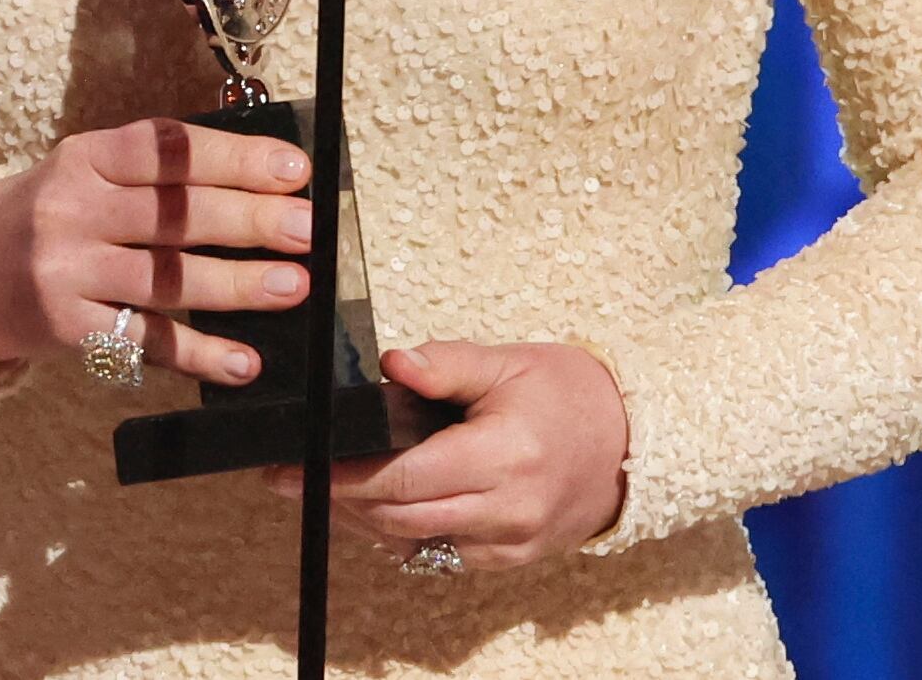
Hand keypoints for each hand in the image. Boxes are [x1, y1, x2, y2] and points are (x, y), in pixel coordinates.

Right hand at [0, 117, 315, 385]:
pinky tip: (244, 361)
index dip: (232, 157)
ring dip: (237, 284)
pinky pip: (145, 342)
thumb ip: (153, 176)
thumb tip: (257, 185)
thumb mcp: (85, 174)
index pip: (164, 150)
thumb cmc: (49, 216)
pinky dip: (198, 353)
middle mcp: (71, 209)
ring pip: (166, 279)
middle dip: (248, 219)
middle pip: (172, 214)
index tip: (293, 169)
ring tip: (294, 287)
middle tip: (307, 230)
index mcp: (82, 158)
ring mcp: (66, 271)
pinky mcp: (68, 328)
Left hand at [265, 340, 628, 569]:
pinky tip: (372, 507)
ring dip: (362, 519)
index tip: (296, 467)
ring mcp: (509, 542)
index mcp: (504, 455)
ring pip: (414, 541)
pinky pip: (439, 553)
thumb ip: (445, 364)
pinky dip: (401, 533)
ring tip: (319, 488)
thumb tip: (390, 363)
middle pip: (400, 515)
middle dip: (338, 498)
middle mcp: (507, 509)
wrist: (632, 445)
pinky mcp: (509, 559)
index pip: (406, 477)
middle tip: (289, 477)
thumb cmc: (567, 395)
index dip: (344, 475)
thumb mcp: (507, 362)